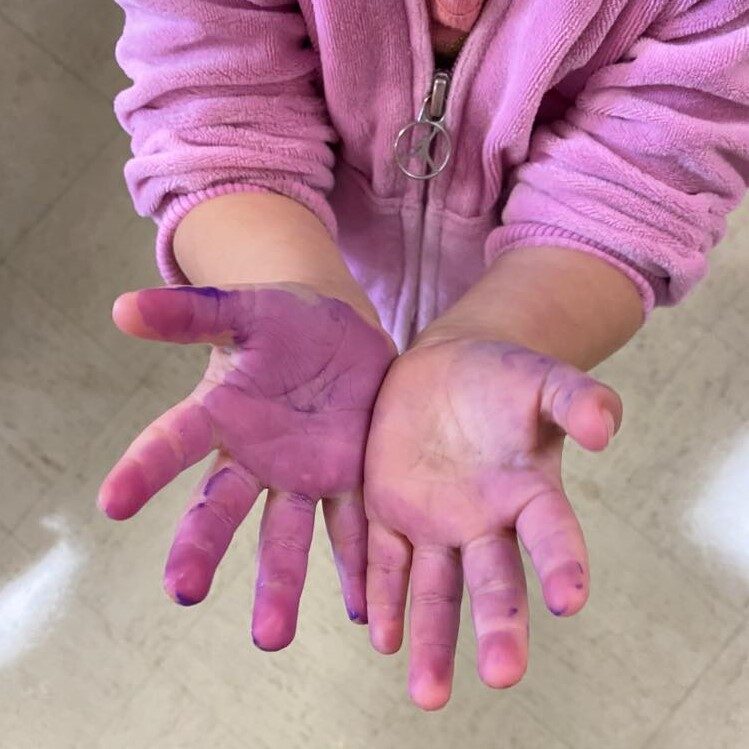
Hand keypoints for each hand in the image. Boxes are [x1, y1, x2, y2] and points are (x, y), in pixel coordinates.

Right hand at [98, 283, 395, 648]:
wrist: (341, 334)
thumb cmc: (286, 320)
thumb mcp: (244, 310)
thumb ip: (193, 314)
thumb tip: (121, 307)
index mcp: (221, 413)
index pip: (173, 443)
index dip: (143, 469)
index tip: (113, 502)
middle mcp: (255, 457)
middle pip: (222, 507)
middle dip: (201, 548)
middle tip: (182, 591)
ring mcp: (303, 474)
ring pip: (286, 534)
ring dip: (280, 583)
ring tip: (270, 637)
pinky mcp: (350, 477)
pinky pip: (352, 527)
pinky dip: (358, 566)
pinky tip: (364, 611)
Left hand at [363, 338, 620, 708]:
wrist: (441, 369)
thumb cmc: (501, 376)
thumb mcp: (541, 380)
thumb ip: (576, 399)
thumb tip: (605, 427)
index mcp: (527, 490)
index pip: (552, 534)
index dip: (563, 564)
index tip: (570, 601)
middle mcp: (484, 520)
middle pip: (493, 581)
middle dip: (498, 625)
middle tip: (502, 675)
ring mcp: (435, 523)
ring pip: (436, 590)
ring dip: (432, 639)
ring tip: (429, 693)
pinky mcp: (389, 513)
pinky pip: (385, 563)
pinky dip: (383, 600)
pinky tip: (383, 637)